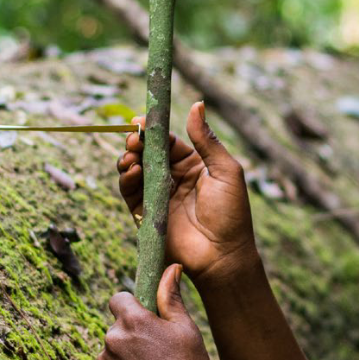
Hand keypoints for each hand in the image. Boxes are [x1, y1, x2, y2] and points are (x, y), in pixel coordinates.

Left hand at [92, 264, 216, 359]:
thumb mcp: (186, 329)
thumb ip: (171, 296)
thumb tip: (171, 267)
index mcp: (134, 321)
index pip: (119, 299)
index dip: (133, 307)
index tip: (146, 319)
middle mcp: (112, 340)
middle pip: (117, 329)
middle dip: (133, 337)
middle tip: (158, 356)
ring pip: (111, 354)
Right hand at [118, 102, 256, 285]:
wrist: (223, 256)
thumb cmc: (231, 213)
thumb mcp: (225, 170)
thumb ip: (207, 140)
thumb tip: (197, 104)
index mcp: (192, 164)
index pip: (167, 141)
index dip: (153, 130)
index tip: (141, 120)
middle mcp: (172, 178)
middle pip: (147, 153)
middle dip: (136, 142)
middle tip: (133, 137)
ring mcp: (158, 196)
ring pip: (134, 170)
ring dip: (129, 159)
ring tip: (131, 154)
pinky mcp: (146, 215)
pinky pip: (130, 193)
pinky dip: (127, 180)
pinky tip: (132, 171)